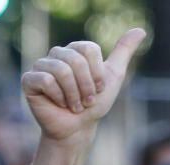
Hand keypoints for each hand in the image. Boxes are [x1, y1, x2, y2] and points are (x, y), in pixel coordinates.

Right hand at [22, 28, 145, 142]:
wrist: (77, 129)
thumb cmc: (94, 104)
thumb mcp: (114, 77)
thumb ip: (123, 52)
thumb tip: (140, 31)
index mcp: (75, 50)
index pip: (90, 49)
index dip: (98, 74)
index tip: (98, 89)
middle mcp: (57, 54)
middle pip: (76, 60)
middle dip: (87, 86)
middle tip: (86, 101)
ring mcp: (41, 65)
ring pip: (61, 70)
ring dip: (74, 94)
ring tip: (75, 105)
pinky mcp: (29, 80)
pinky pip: (47, 81)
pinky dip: (59, 97)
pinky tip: (59, 104)